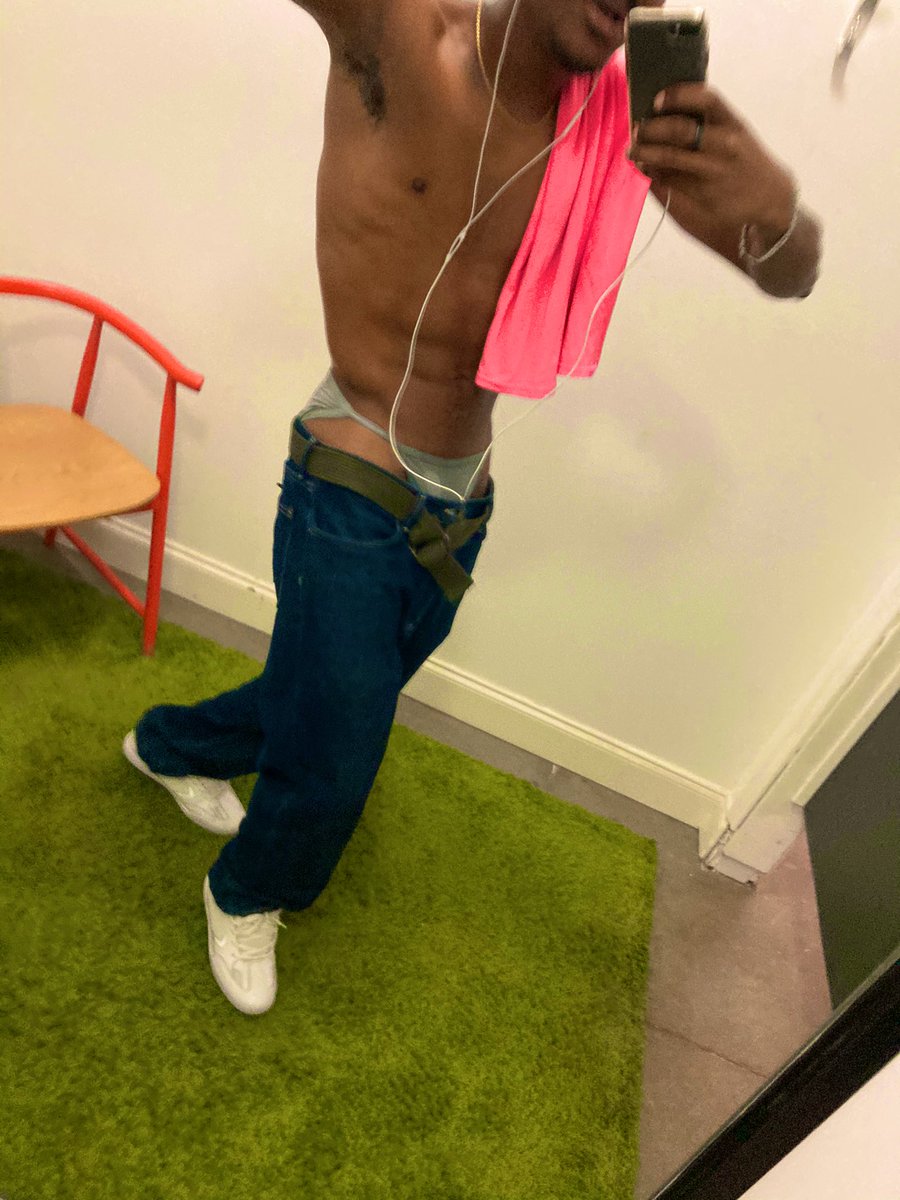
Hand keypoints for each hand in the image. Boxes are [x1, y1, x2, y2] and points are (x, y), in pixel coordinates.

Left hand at [627, 83, 795, 246]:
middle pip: (680, 131)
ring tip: (633, 151)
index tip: (657, 99)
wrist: (769, 197)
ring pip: (670, 158)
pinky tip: (645, 169)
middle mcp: (725, 144)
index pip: (707, 99)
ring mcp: (713, 170)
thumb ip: (708, 122)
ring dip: (646, 153)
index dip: (679, 96)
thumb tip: (664, 112)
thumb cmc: (744, 159)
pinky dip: (653, 173)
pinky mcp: (703, 193)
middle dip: (651, 129)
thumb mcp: (736, 133)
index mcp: (733, 122)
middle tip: (636, 129)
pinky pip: (671, 180)